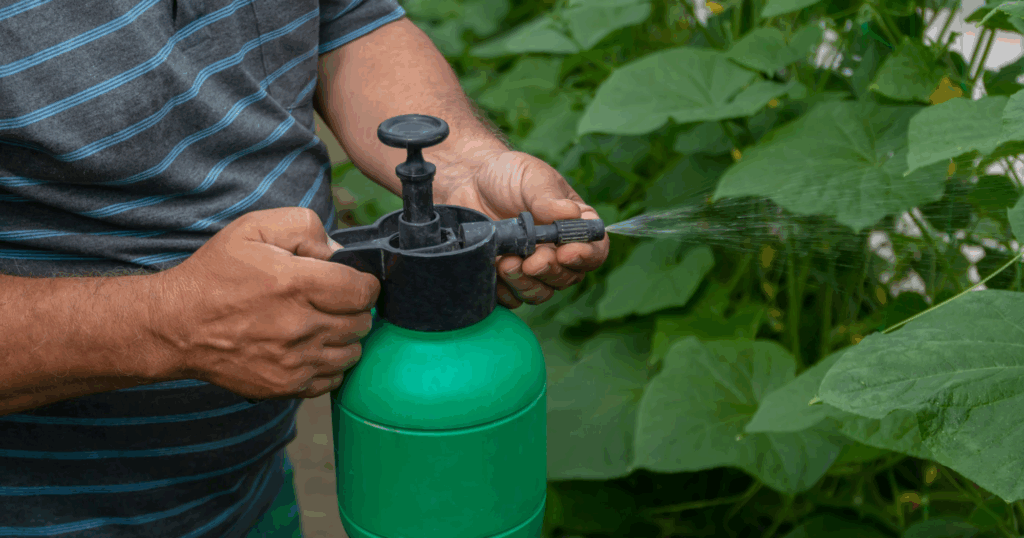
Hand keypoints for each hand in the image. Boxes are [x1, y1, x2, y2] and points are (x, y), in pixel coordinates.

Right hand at [150, 208, 379, 399]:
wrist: (176, 326)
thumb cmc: (216, 275)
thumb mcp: (254, 228)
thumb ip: (305, 228)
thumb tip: (339, 253)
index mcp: (296, 284)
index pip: (363, 291)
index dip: (364, 283)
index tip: (351, 281)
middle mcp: (299, 326)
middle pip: (362, 323)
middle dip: (354, 309)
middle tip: (333, 301)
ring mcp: (293, 361)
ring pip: (352, 353)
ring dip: (344, 337)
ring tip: (322, 324)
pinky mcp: (285, 386)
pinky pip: (333, 379)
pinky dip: (329, 364)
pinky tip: (310, 348)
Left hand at [439, 150, 609, 307]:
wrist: (468, 182)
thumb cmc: (508, 176)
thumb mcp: (532, 178)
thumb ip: (548, 198)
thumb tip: (569, 214)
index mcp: (575, 226)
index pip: (595, 249)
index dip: (585, 256)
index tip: (566, 252)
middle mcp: (558, 251)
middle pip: (568, 276)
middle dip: (550, 270)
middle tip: (531, 260)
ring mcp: (532, 267)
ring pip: (541, 292)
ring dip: (526, 283)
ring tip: (505, 263)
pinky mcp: (507, 278)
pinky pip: (513, 298)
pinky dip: (505, 291)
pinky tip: (493, 271)